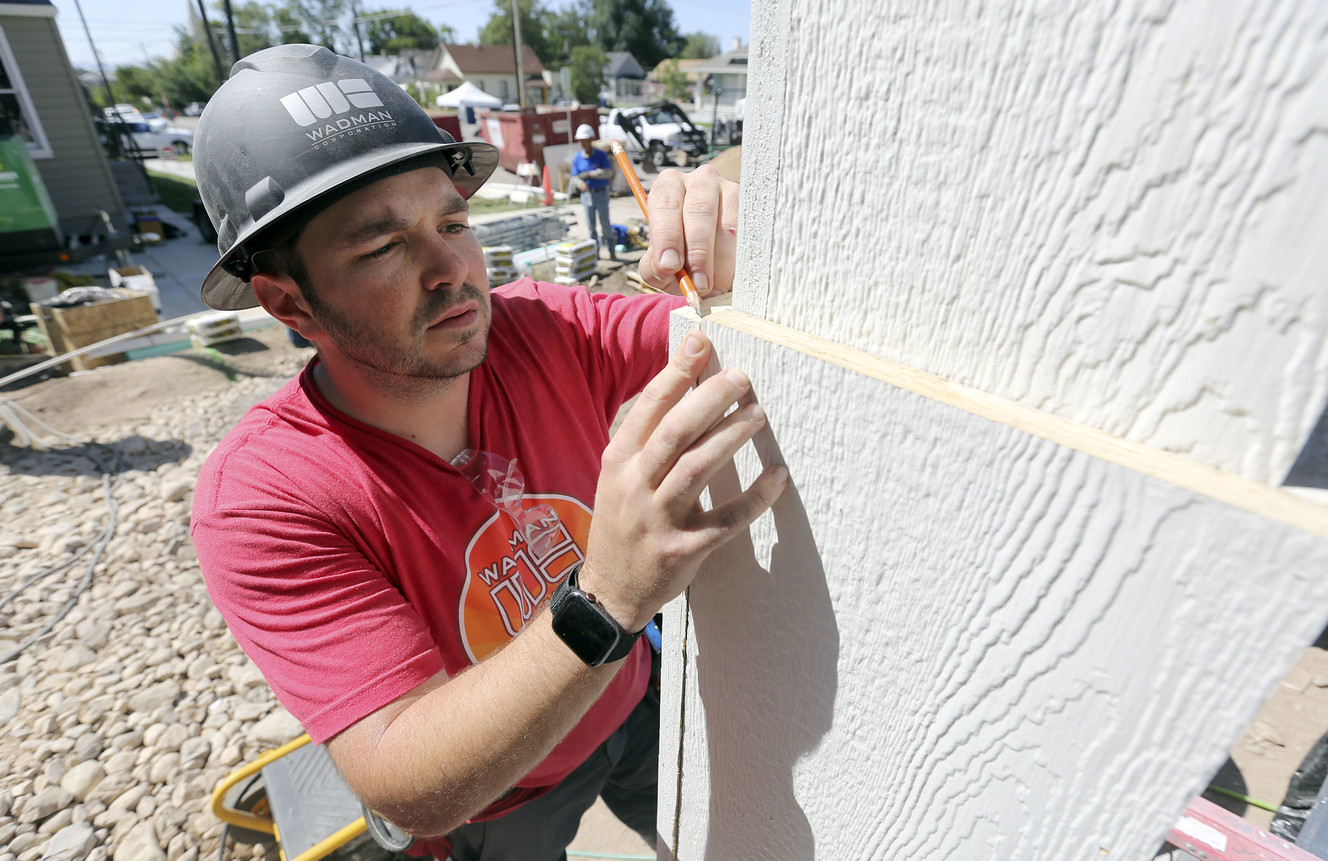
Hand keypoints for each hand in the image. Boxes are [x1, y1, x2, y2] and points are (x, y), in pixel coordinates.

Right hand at [579, 330, 786, 630]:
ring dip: (730, 438)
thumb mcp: (621, 475)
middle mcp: (635, 486)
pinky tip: (776, 478)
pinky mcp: (682, 550)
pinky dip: (753, 499)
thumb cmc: (623, 522)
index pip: (649, 407)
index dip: (677, 373)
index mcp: (619, 461)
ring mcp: (657, 519)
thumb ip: (650, 437)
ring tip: (758, 415)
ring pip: (696, 469)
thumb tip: (687, 384)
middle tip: (742, 378)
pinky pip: (724, 521)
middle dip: (710, 399)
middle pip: (675, 432)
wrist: (610, 589)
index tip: (702, 344)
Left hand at [639, 165, 737, 298]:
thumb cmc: (678, 252)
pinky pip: (748, 235)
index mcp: (669, 186)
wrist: (707, 248)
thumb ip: (655, 268)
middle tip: (698, 285)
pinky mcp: (752, 208)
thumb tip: (670, 271)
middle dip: (699, 253)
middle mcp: (700, 181)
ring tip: (714, 289)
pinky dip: (739, 261)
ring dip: (722, 263)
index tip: (670, 266)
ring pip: (728, 225)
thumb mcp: (658, 259)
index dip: (667, 236)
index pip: (665, 204)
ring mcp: (731, 190)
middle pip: (700, 211)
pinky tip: (732, 280)